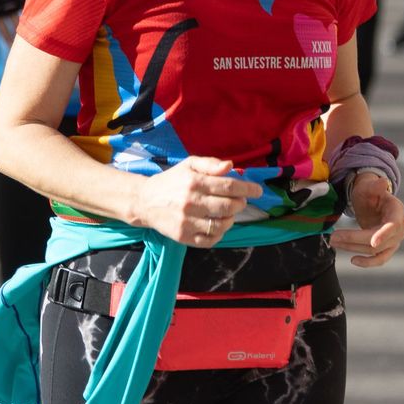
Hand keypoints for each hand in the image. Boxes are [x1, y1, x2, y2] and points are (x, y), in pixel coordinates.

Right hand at [129, 156, 263, 246]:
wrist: (145, 201)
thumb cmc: (173, 180)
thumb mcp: (189, 164)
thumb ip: (211, 164)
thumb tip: (231, 166)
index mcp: (194, 181)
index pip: (229, 186)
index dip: (248, 188)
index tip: (258, 191)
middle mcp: (190, 202)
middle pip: (228, 207)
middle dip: (241, 203)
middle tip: (240, 201)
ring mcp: (186, 222)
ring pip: (222, 225)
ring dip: (231, 219)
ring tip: (227, 213)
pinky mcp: (183, 237)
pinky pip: (211, 240)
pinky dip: (219, 234)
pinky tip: (217, 224)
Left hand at [330, 172, 403, 267]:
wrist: (371, 202)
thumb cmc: (370, 193)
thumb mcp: (369, 187)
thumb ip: (375, 186)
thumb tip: (383, 181)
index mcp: (397, 211)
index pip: (393, 225)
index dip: (384, 234)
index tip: (373, 242)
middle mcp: (399, 228)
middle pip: (378, 240)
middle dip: (354, 239)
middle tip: (333, 236)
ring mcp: (395, 240)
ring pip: (375, 251)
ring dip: (353, 248)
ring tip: (334, 242)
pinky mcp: (387, 249)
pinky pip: (379, 259)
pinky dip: (367, 263)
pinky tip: (353, 260)